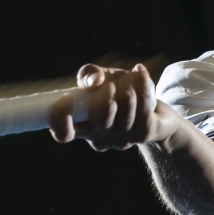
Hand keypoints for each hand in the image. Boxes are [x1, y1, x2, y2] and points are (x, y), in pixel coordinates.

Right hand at [49, 63, 175, 150]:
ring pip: (125, 111)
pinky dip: (142, 86)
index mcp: (81, 127)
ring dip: (128, 87)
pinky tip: (140, 74)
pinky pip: (143, 108)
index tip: (67, 98)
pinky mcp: (143, 134)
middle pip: (100, 120)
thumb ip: (89, 74)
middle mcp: (99, 138)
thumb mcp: (99, 79)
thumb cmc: (118, 92)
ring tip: (129, 78)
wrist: (153, 109)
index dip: (61, 120)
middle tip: (110, 83)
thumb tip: (95, 81)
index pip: (63, 134)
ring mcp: (121, 140)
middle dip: (107, 95)